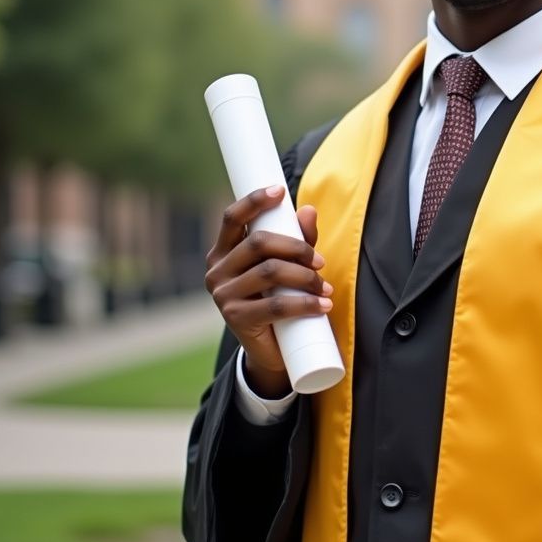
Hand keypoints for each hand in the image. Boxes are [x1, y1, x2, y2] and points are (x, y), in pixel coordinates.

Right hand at [205, 186, 331, 397]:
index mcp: (223, 251)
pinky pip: (276, 305)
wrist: (271, 350)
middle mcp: (216, 270)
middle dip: (296, 247)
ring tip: (325, 287)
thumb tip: (308, 210)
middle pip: (258, 242)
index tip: (280, 191)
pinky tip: (323, 305)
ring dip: (305, 276)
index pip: (232, 218)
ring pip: (270, 271)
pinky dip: (305, 303)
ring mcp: (222, 295)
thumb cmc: (278, 297)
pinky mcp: (235, 319)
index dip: (254, 201)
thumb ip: (297, 238)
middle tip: (321, 261)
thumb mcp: (288, 265)